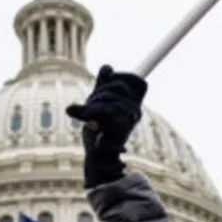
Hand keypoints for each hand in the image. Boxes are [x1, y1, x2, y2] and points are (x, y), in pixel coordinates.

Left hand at [66, 65, 146, 186]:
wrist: (97, 154)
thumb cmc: (99, 129)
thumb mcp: (99, 101)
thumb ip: (103, 84)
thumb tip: (107, 67)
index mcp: (133, 103)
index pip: (136, 80)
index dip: (120, 76)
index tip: (106, 76)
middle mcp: (135, 110)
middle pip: (118, 85)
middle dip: (99, 91)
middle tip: (90, 105)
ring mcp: (128, 119)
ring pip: (109, 97)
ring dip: (93, 103)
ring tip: (88, 114)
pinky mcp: (119, 128)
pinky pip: (105, 110)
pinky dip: (92, 111)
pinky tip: (86, 116)